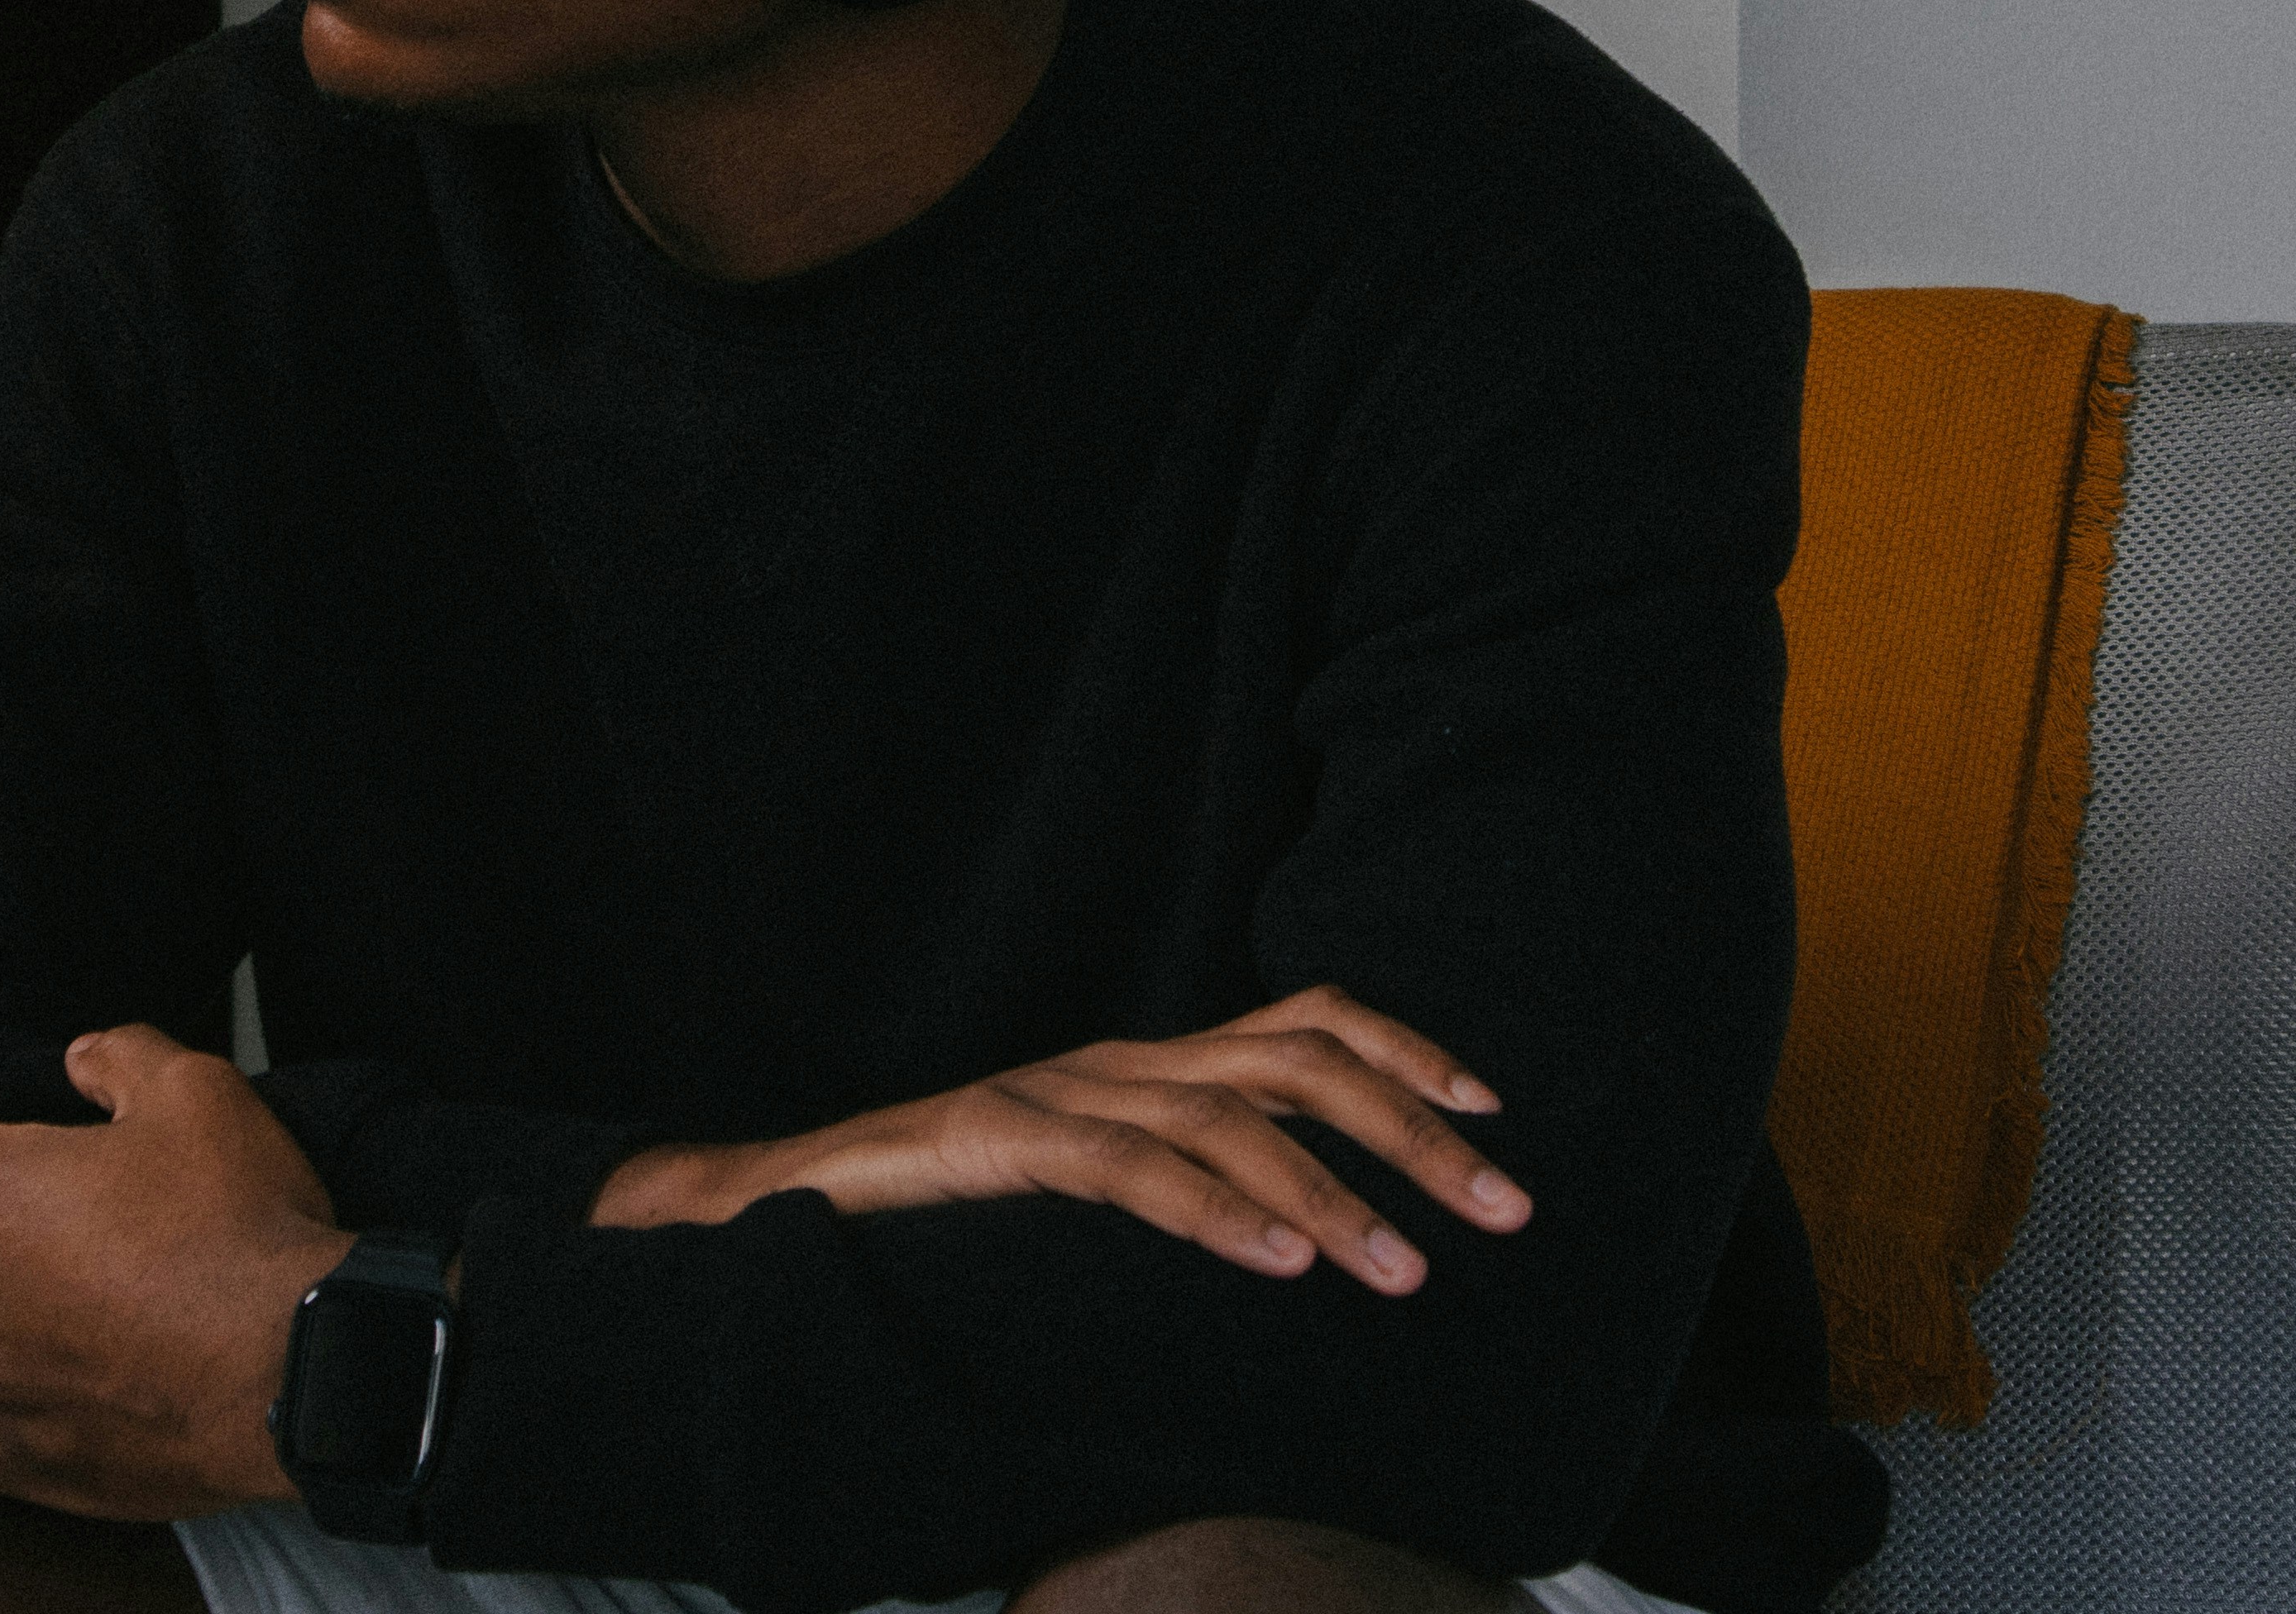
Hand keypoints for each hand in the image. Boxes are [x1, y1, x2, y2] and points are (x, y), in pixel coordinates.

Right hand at [594, 984, 1525, 1293]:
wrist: (788, 1201)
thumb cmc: (958, 1210)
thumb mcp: (1102, 1191)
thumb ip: (1189, 1188)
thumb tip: (1310, 1237)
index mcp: (1155, 1064)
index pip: (1309, 1023)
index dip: (1408, 1052)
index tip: (1495, 1110)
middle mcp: (1125, 1060)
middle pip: (1302, 1062)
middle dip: (1416, 1132)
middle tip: (1506, 1210)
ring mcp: (1062, 1095)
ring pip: (1230, 1119)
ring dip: (1334, 1196)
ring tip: (1407, 1272)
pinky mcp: (999, 1142)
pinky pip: (1130, 1172)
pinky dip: (1217, 1215)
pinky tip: (1284, 1263)